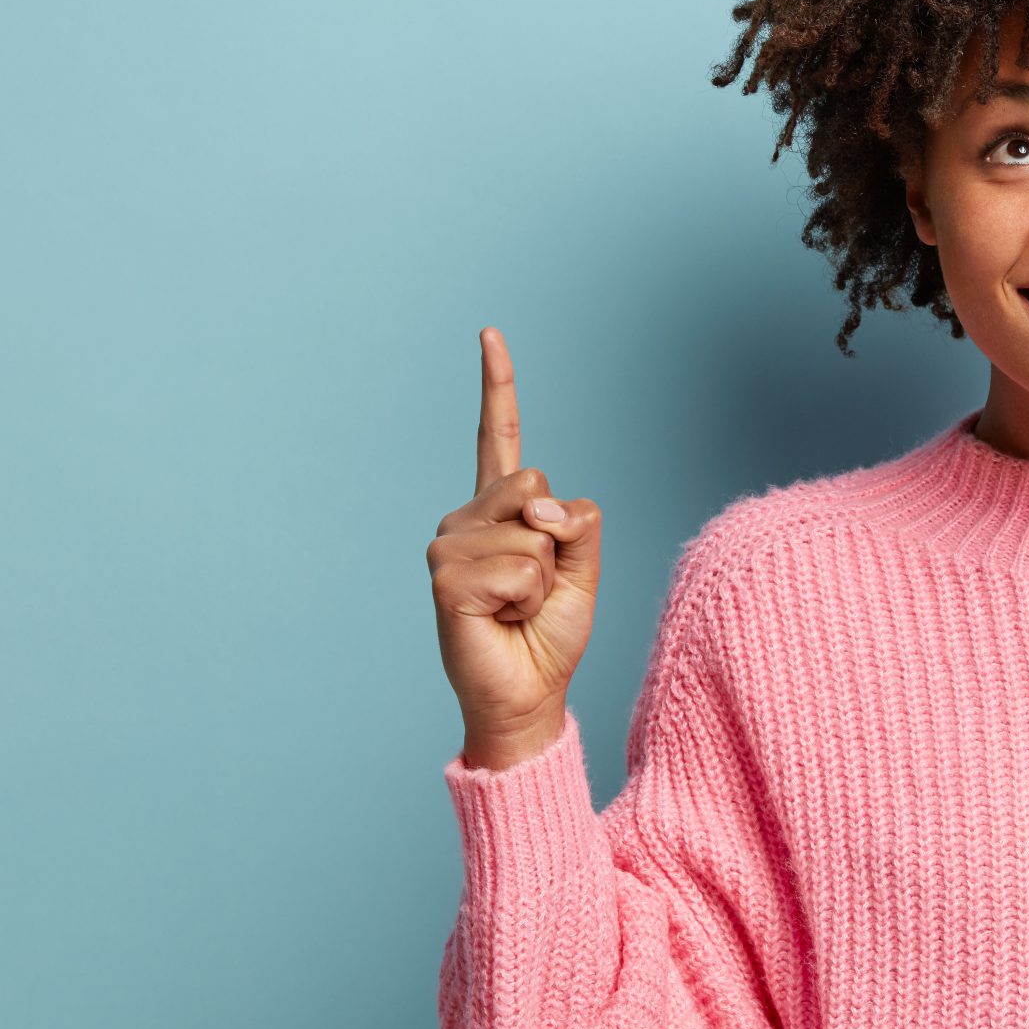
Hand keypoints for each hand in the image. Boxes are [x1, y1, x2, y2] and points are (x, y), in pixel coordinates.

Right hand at [426, 326, 601, 769]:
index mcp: (501, 509)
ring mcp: (449, 546)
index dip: (496, 385)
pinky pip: (518, 567)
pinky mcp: (444, 579)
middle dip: (556, 538)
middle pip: (535, 483)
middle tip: (535, 587)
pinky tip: (501, 618)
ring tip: (516, 608)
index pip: (498, 436)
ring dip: (543, 579)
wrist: (528, 694)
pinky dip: (527, 598)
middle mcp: (467, 518)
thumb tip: (543, 505)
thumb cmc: (550, 633)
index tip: (490, 333)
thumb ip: (579, 522)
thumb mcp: (584, 567)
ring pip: (532, 531)